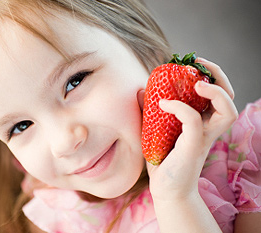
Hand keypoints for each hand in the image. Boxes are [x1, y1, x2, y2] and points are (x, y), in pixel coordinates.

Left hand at [145, 58, 237, 200]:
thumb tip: (141, 89)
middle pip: (229, 98)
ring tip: (197, 82)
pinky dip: (180, 107)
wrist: (165, 188)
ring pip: (227, 110)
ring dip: (215, 91)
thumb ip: (150, 110)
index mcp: (202, 122)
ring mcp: (203, 137)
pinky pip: (193, 120)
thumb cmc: (162, 160)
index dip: (212, 75)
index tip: (194, 64)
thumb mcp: (155, 129)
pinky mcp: (193, 146)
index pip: (219, 95)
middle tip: (200, 64)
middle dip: (220, 76)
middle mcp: (208, 128)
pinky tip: (163, 104)